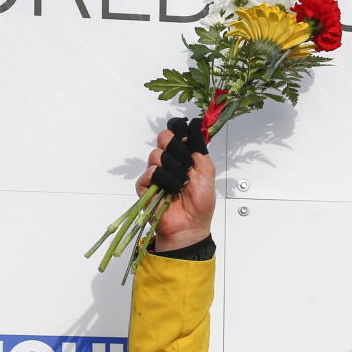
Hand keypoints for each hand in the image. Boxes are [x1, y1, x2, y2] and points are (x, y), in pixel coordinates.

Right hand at [136, 121, 215, 251]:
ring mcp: (155, 173)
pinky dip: (164, 180)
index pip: (174, 131)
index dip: (178, 129)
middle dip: (177, 149)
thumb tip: (196, 125)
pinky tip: (172, 191)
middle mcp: (167, 161)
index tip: (186, 138)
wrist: (191, 226)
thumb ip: (200, 148)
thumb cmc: (201, 203)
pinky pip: (150, 173)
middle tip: (187, 165)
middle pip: (163, 137)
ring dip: (173, 169)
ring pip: (156, 154)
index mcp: (182, 155)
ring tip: (182, 185)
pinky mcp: (145, 186)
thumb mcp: (207, 172)